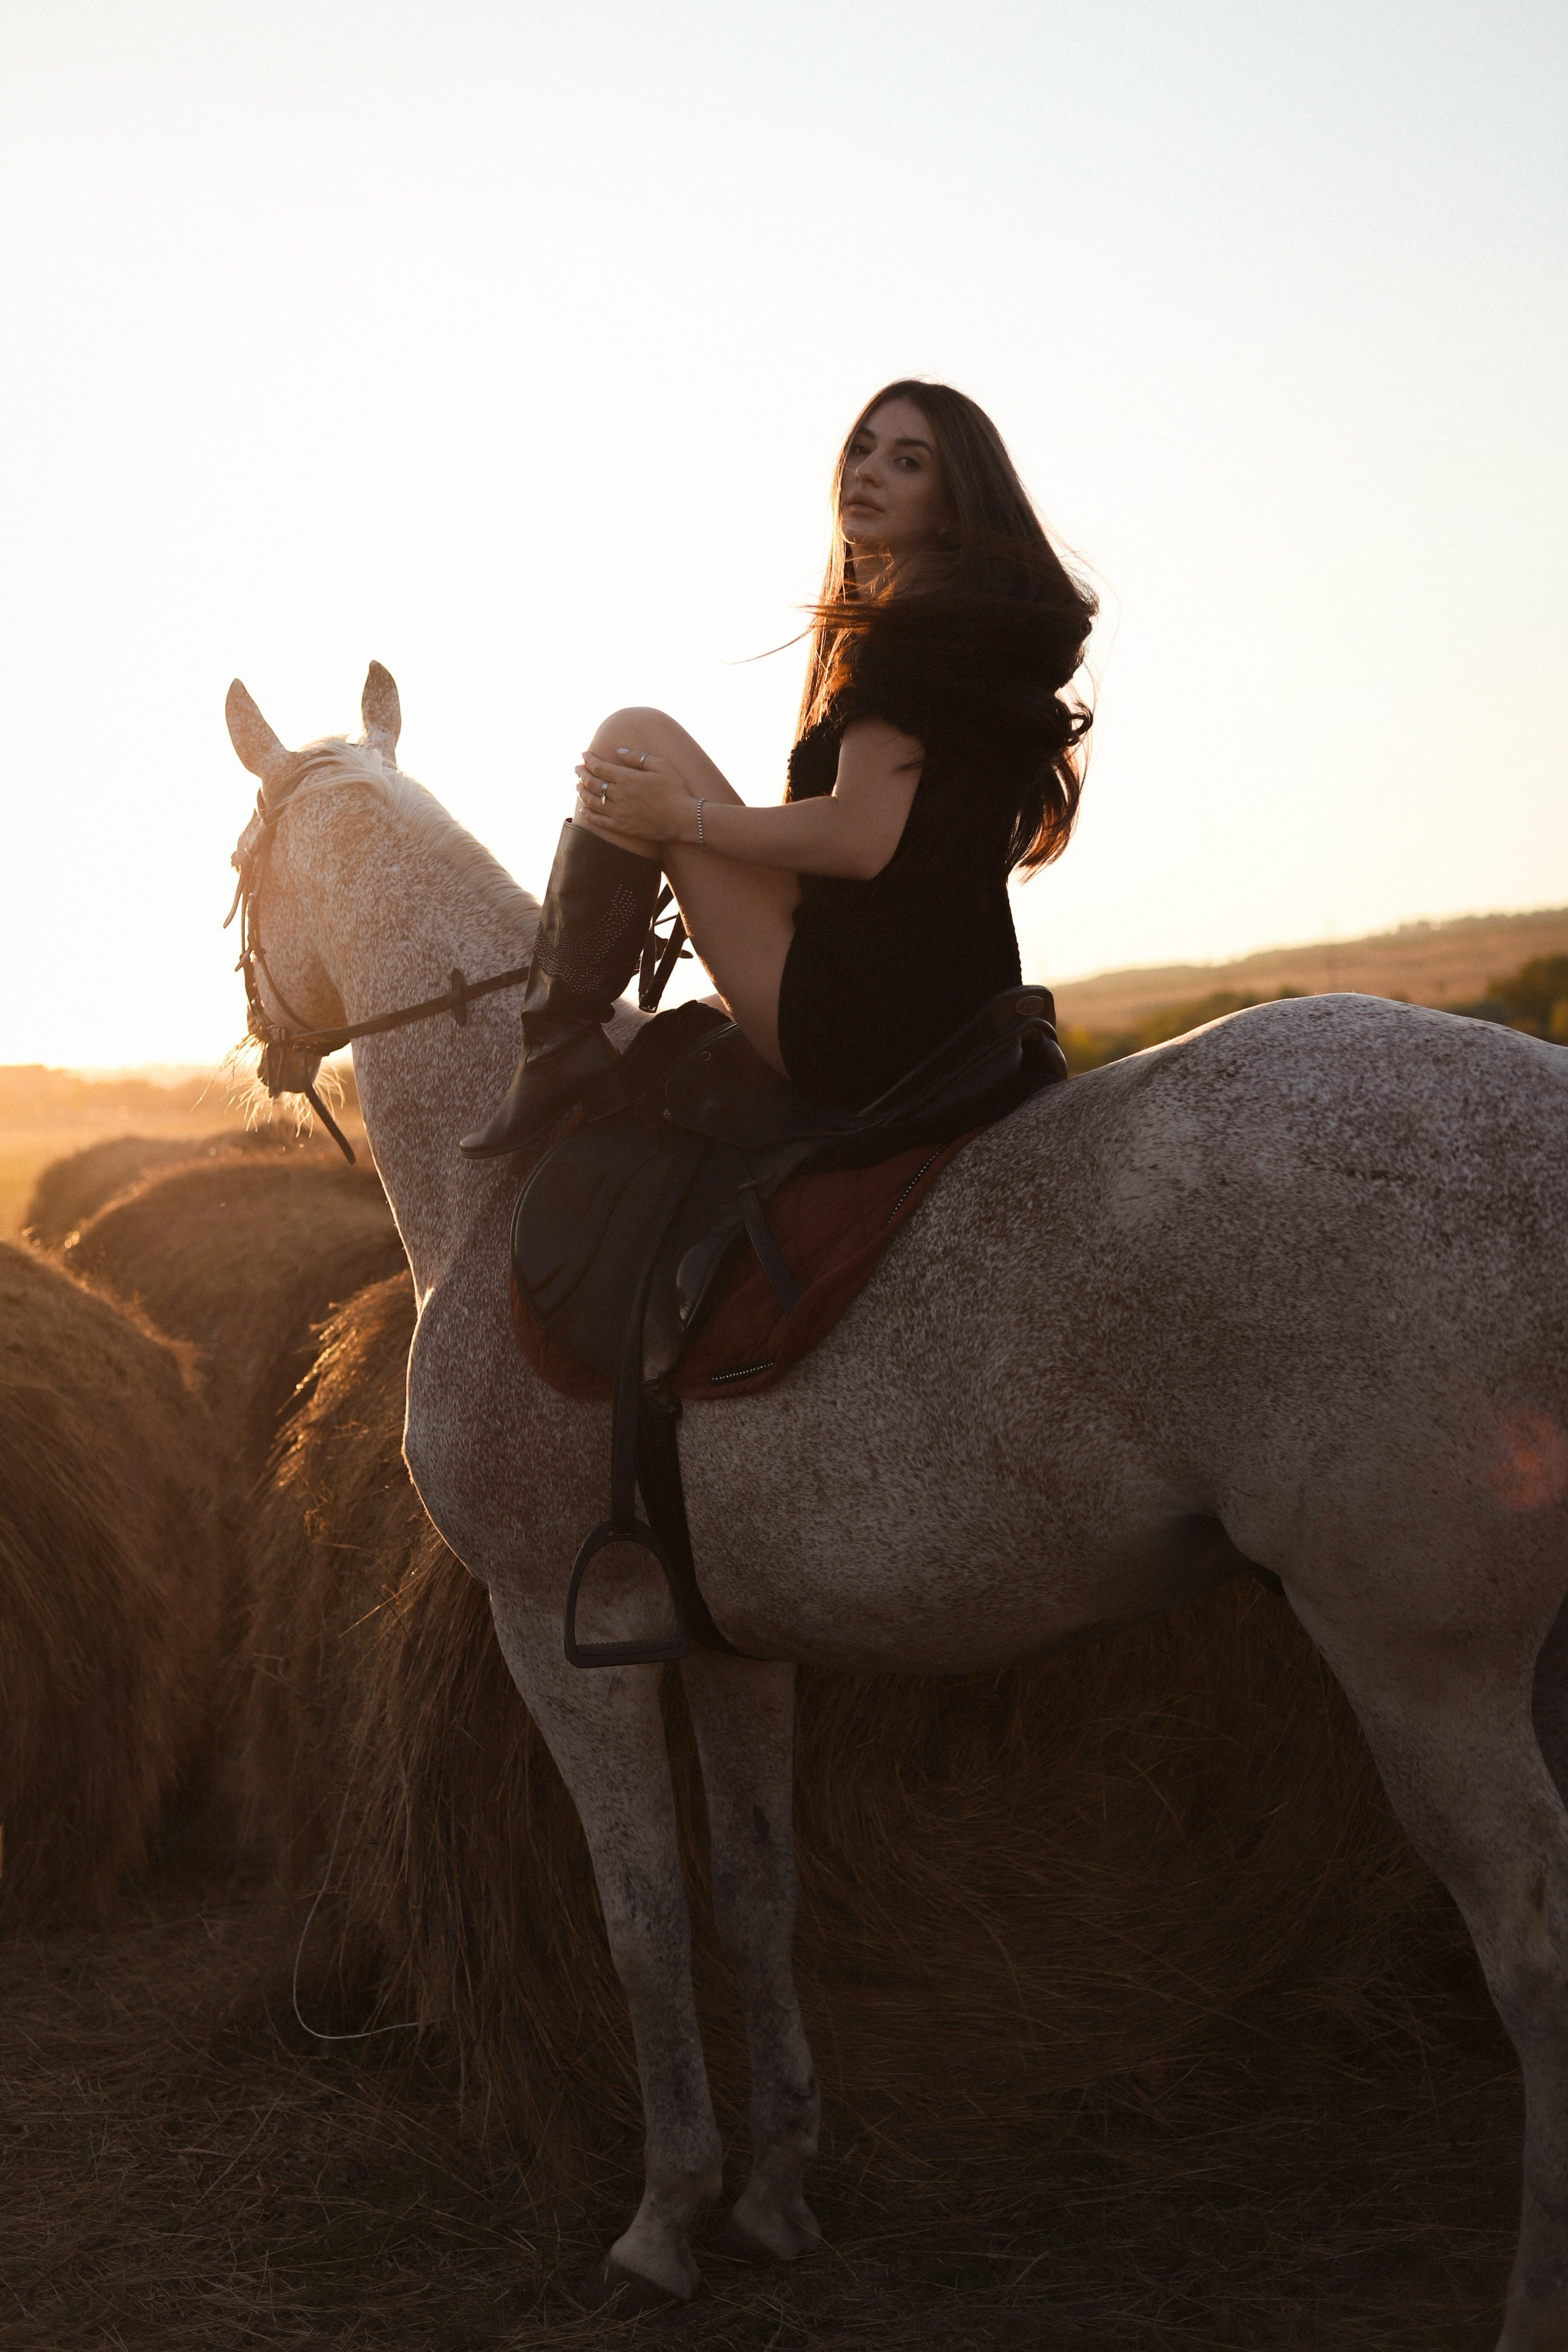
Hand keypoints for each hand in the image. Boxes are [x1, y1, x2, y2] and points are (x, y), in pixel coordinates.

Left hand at [574, 746, 698, 844]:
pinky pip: (600, 821)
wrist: (683, 819)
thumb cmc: (675, 789)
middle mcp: (619, 796)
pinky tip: (583, 810)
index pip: (600, 767)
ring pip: (593, 801)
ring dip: (582, 792)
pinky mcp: (622, 827)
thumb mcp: (661, 765)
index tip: (584, 755)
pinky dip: (588, 815)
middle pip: (593, 783)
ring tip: (577, 786)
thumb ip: (638, 757)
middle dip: (582, 773)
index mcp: (627, 779)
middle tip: (577, 768)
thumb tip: (619, 752)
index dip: (589, 760)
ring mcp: (619, 813)